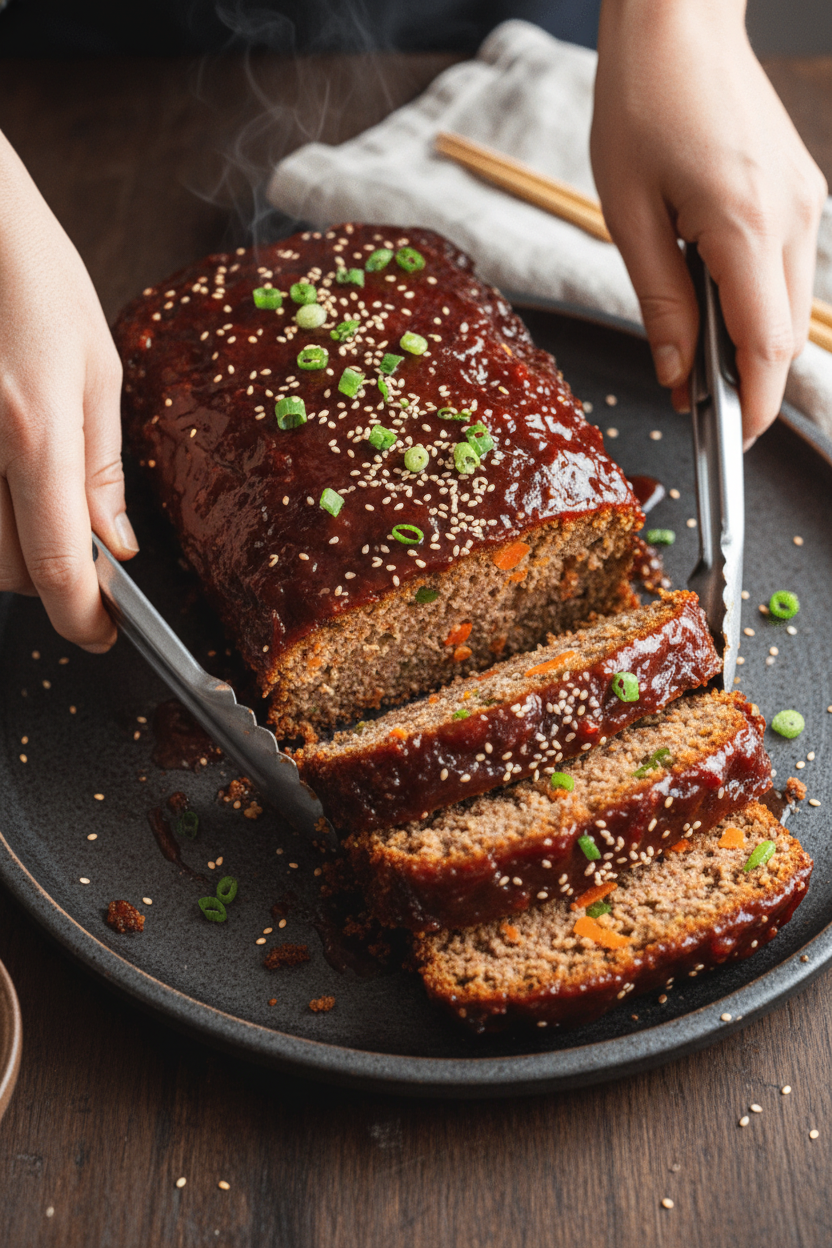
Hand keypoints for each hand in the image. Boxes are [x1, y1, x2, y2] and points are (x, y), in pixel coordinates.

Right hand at [0, 130, 137, 650]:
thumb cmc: (29, 272)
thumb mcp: (94, 365)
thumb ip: (100, 466)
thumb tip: (113, 546)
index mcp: (33, 430)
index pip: (53, 565)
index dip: (81, 616)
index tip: (101, 631)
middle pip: (5, 569)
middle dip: (47, 575)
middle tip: (75, 545)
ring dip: (7, 544)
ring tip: (29, 491)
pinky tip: (5, 470)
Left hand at [590, 0, 827, 445]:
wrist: (681, 23)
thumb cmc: (641, 104)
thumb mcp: (628, 214)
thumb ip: (658, 301)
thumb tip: (675, 375)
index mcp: (743, 223)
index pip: (765, 344)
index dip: (753, 405)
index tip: (730, 442)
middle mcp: (791, 217)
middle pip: (784, 334)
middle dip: (747, 382)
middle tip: (694, 404)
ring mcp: (805, 204)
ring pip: (789, 306)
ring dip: (749, 342)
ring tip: (692, 351)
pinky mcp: (802, 194)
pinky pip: (786, 271)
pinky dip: (754, 302)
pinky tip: (711, 299)